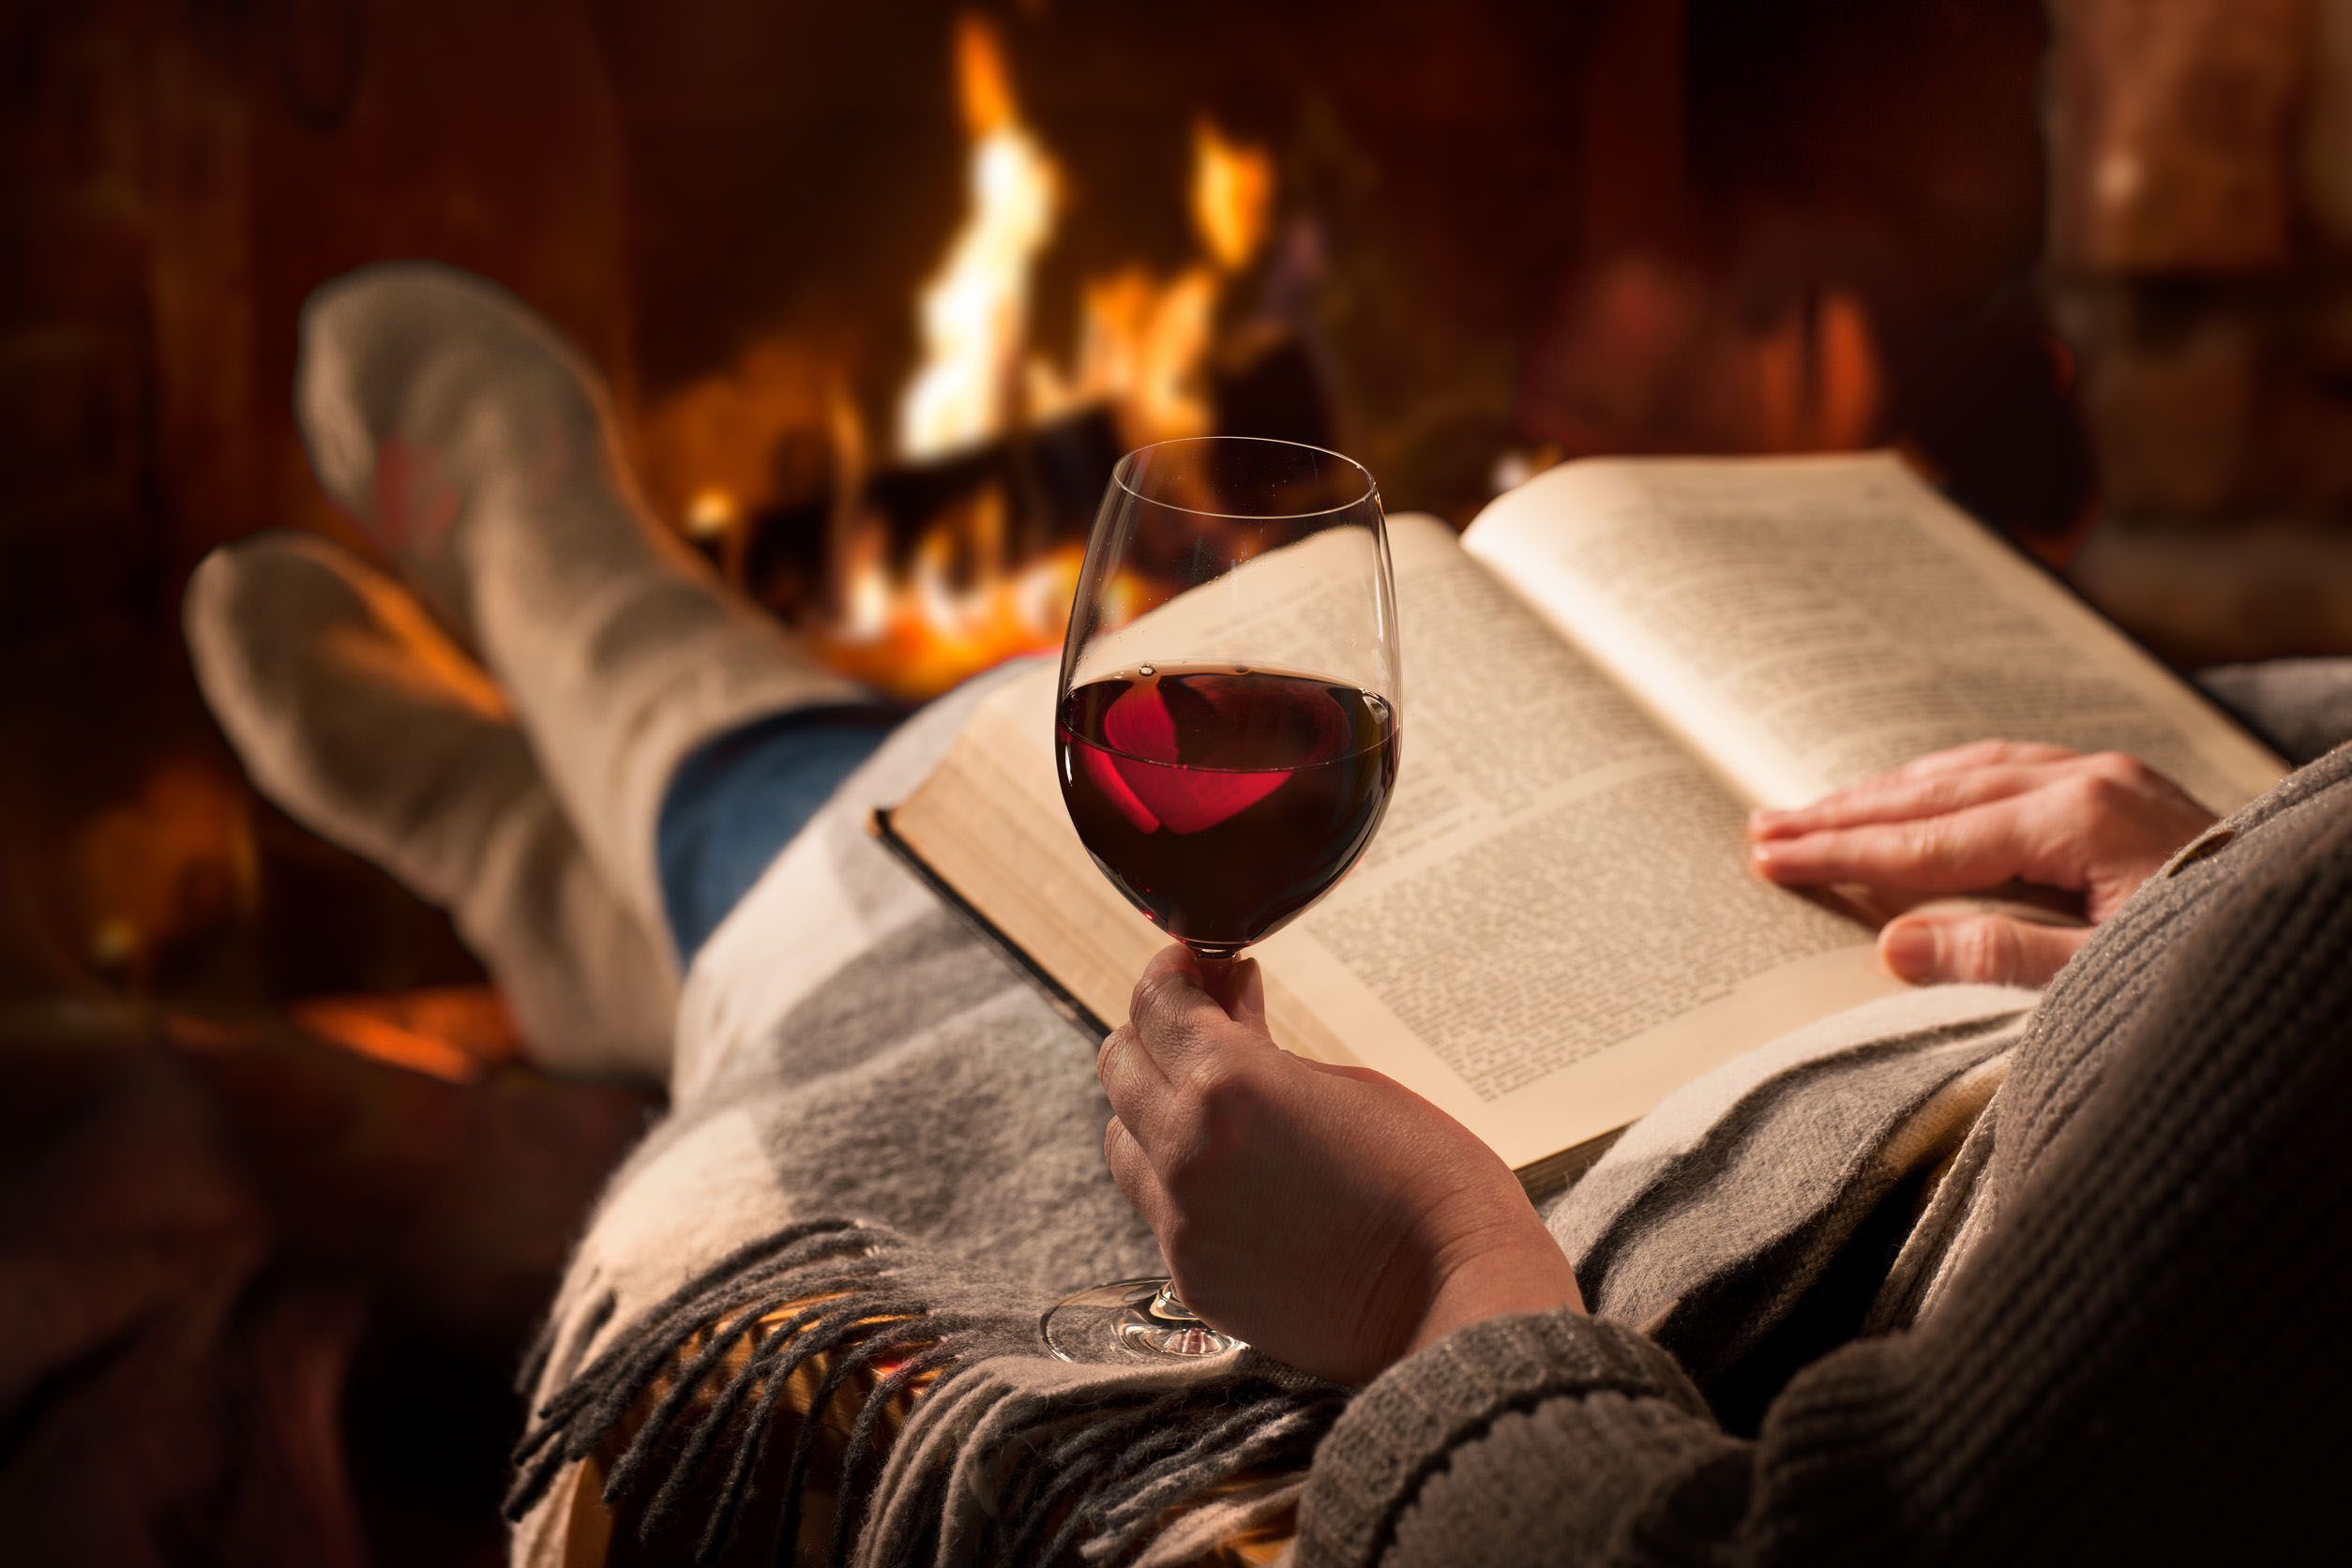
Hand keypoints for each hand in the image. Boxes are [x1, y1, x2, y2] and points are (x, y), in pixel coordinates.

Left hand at [1098, 946, 1582, 1383]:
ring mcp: (1182, 1223)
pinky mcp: (1193, 1280)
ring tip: (1215, 1107)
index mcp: (1228, 1084)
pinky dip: (1181, 1183)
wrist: (1459, 1300)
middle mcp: (1186, 1151)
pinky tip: (1238, 1179)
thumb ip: (1265, 1049)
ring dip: (1153, 1111)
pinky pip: (1159, 1211)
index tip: (1195, 966)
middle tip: (1204, 1025)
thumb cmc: (1431, 1179)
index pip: (1155, 1003)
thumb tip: (1226, 1010)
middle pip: (1119, 1065)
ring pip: (1124, 1141)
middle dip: (1156, 1034)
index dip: (1174, 972)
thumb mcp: (1350, 1086)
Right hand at [1748, 741, 2215, 986]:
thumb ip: (1999, 957)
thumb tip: (1890, 942)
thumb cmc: (2213, 964)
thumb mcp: (2105, 981)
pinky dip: (1943, 784)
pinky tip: (1915, 796)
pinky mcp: (2121, 788)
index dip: (1843, 852)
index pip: (1930, 841)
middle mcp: (2088, 780)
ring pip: (1968, 771)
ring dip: (1886, 791)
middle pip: (1936, 793)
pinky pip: (2007, 769)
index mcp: (2080, 821)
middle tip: (1764, 828)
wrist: (2315, 933)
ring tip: (1815, 810)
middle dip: (1844, 812)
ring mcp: (2108, 777)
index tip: (1772, 857)